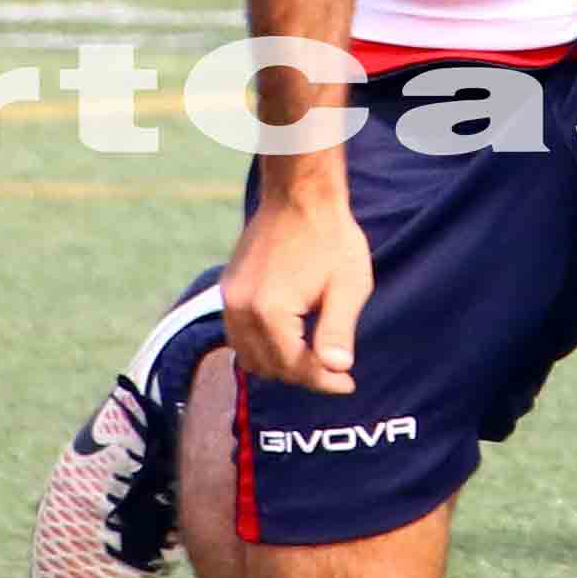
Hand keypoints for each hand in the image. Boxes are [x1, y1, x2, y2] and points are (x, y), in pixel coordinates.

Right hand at [221, 167, 373, 396]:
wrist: (299, 194)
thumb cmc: (331, 237)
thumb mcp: (348, 286)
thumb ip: (338, 332)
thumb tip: (336, 370)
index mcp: (270, 311)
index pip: (295, 367)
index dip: (325, 381)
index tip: (349, 383)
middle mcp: (241, 309)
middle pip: (269, 367)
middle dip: (303, 375)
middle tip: (335, 371)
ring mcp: (229, 299)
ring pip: (248, 356)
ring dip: (279, 364)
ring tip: (312, 358)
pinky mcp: (227, 289)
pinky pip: (237, 335)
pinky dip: (261, 346)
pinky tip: (289, 338)